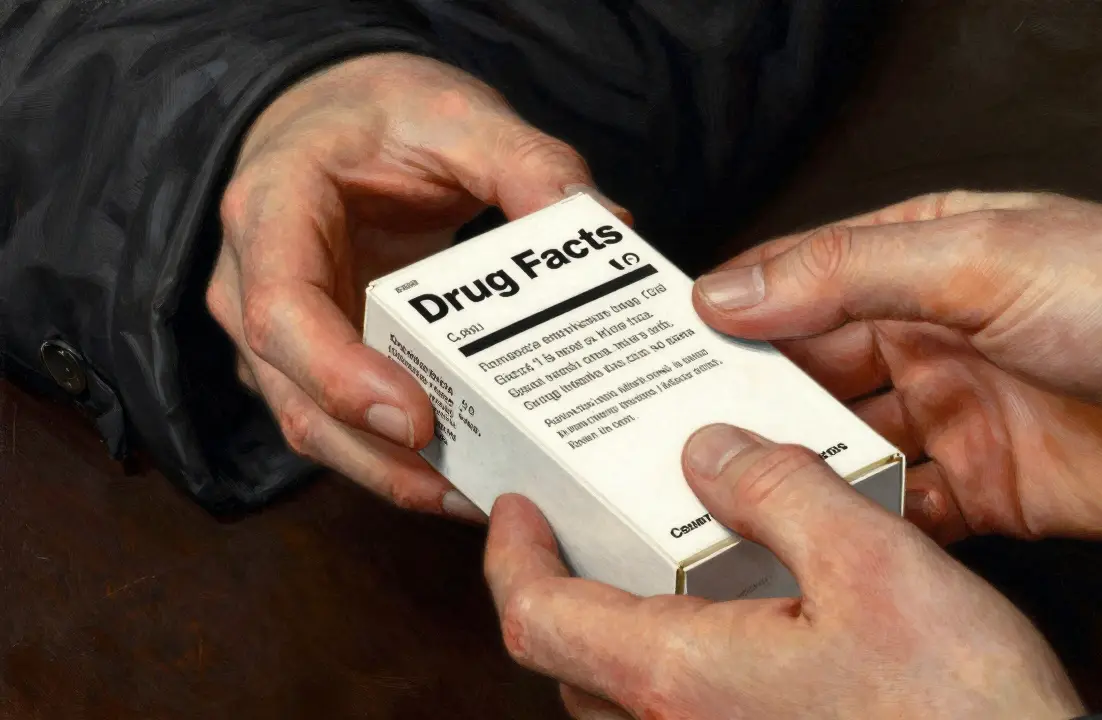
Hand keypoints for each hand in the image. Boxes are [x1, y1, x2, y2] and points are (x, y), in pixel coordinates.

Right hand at [206, 53, 627, 518]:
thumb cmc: (382, 113)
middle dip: (382, 460)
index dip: (342, 377)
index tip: (418, 418)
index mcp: (272, 211)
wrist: (336, 119)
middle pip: (297, 401)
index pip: (282, 312)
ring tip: (486, 496)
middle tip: (477, 489)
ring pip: (318, 431)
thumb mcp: (458, 114)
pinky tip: (471, 473)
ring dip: (396, 476)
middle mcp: (252, 285)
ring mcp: (275, 335)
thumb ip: (529, 164)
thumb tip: (608, 230)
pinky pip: (345, 427)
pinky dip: (400, 461)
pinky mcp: (311, 363)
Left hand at [485, 424, 1083, 719]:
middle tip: (584, 519)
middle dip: (562, 584)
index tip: (514, 505)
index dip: (511, 554)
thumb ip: (781, 493)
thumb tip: (710, 453)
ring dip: (618, 625)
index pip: (537, 616)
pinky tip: (740, 621)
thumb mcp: (874, 565)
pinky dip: (675, 660)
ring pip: (621, 692)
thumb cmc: (956, 710)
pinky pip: (677, 714)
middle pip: (569, 656)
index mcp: (681, 676)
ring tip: (662, 559)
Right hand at [695, 191, 1101, 542]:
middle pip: (811, 373)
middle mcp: (927, 340)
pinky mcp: (983, 492)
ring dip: (797, 464)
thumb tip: (734, 291)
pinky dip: (860, 521)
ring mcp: (952, 418)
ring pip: (845, 446)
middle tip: (678, 428)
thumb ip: (848, 274)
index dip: (734, 314)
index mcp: (920, 263)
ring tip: (728, 483)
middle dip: (751, 399)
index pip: (801, 284)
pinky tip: (820, 529)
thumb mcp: (976, 259)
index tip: (664, 347)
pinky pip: (900, 510)